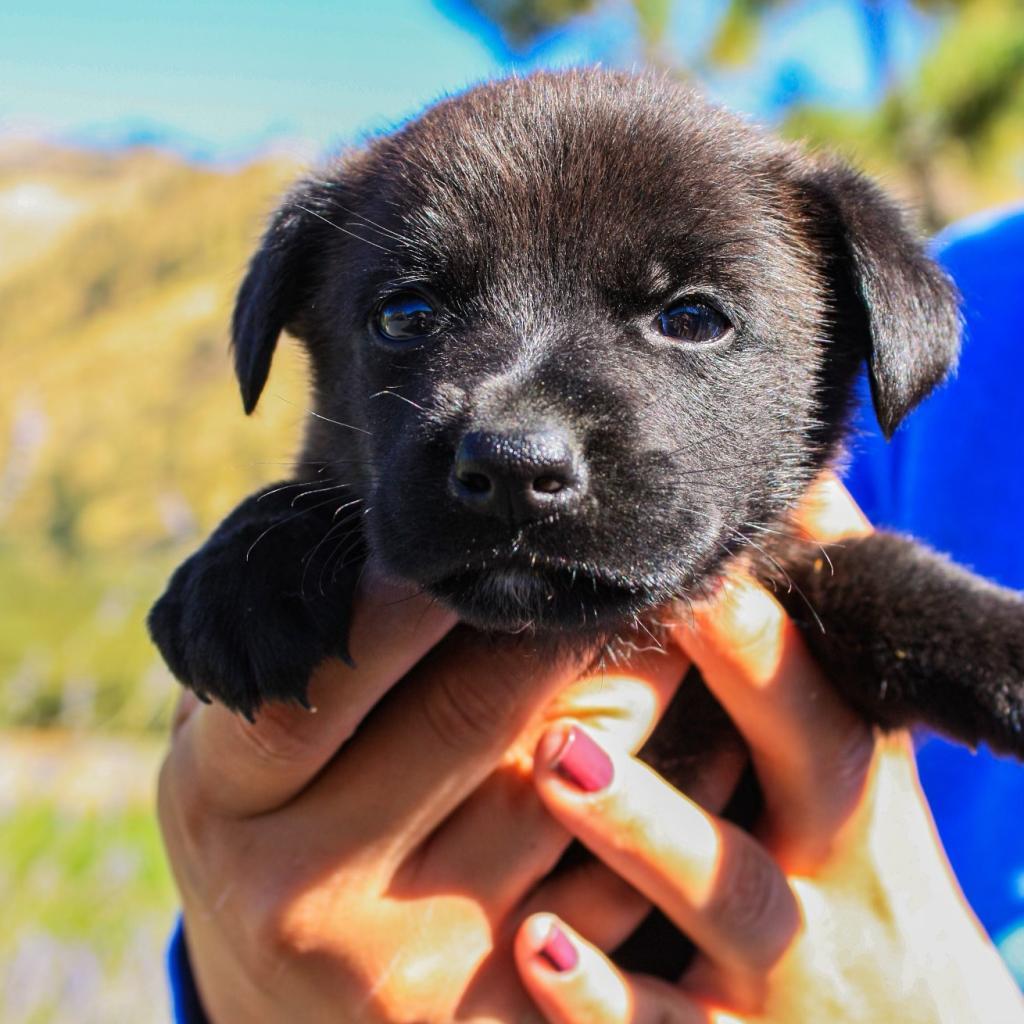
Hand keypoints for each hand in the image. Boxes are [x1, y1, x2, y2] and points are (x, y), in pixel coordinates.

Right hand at [159, 570, 736, 1021]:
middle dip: (560, 619)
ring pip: (568, 790)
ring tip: (670, 630)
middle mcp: (304, 895)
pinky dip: (678, 798)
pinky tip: (708, 739)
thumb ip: (287, 641)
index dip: (413, 593)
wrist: (287, 993)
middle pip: (474, 714)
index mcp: (223, 802)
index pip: (326, 673)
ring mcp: (406, 969)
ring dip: (638, 688)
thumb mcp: (232, 738)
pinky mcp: (491, 1018)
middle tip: (612, 562)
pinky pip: (621, 891)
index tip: (484, 539)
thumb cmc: (271, 822)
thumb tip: (398, 538)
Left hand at [514, 477, 1023, 1022]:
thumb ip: (812, 685)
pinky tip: (537, 949)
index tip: (706, 544)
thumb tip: (796, 512)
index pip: (830, 689)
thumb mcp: (859, 807)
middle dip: (748, 672)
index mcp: (855, 808)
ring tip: (560, 758)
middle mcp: (831, 879)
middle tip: (667, 592)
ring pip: (722, 891)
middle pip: (811, 763)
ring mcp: (785, 981)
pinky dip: (604, 998)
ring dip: (645, 824)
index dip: (774, 618)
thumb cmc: (865, 906)